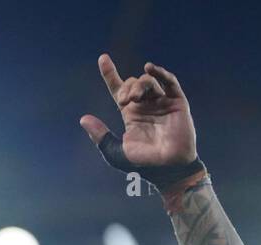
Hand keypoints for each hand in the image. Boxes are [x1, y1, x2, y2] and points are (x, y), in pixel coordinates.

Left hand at [80, 54, 195, 168]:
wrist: (168, 169)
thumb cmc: (143, 164)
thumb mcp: (115, 152)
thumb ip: (100, 136)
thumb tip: (83, 119)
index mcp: (130, 114)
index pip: (118, 89)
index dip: (110, 74)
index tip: (103, 58)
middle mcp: (146, 106)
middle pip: (132, 83)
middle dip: (126, 87)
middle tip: (124, 101)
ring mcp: (162, 103)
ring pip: (148, 81)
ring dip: (138, 85)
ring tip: (133, 98)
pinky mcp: (177, 102)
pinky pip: (169, 82)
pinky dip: (160, 73)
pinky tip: (149, 68)